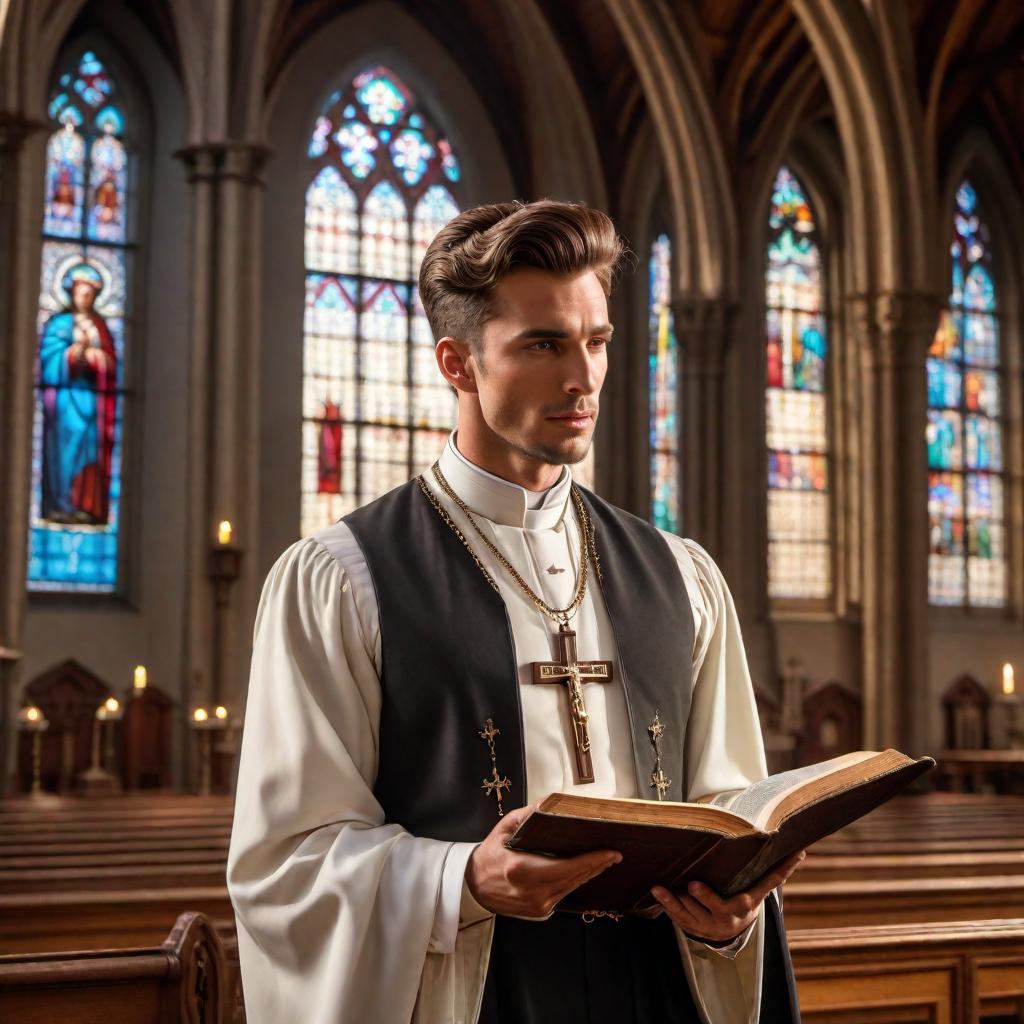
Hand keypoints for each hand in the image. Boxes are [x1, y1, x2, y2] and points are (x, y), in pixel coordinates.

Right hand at [466, 803, 621, 918]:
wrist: (474, 887)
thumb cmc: (490, 855)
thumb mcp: (504, 828)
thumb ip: (528, 815)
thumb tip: (549, 802)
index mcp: (522, 870)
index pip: (567, 867)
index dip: (592, 861)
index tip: (611, 853)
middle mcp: (533, 892)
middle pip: (574, 878)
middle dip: (597, 865)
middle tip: (614, 854)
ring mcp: (538, 906)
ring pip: (572, 887)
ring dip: (589, 874)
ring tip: (604, 860)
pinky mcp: (541, 912)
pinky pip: (564, 894)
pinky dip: (575, 882)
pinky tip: (584, 871)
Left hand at [651, 850, 805, 943]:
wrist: (734, 928)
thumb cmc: (746, 898)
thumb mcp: (761, 890)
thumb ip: (778, 873)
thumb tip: (802, 852)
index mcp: (742, 907)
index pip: (739, 903)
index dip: (722, 896)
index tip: (713, 889)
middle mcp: (725, 919)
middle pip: (711, 909)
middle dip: (702, 899)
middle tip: (691, 885)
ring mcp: (706, 925)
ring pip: (690, 914)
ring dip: (674, 901)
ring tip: (660, 886)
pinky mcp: (691, 927)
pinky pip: (677, 917)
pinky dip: (666, 905)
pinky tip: (656, 891)